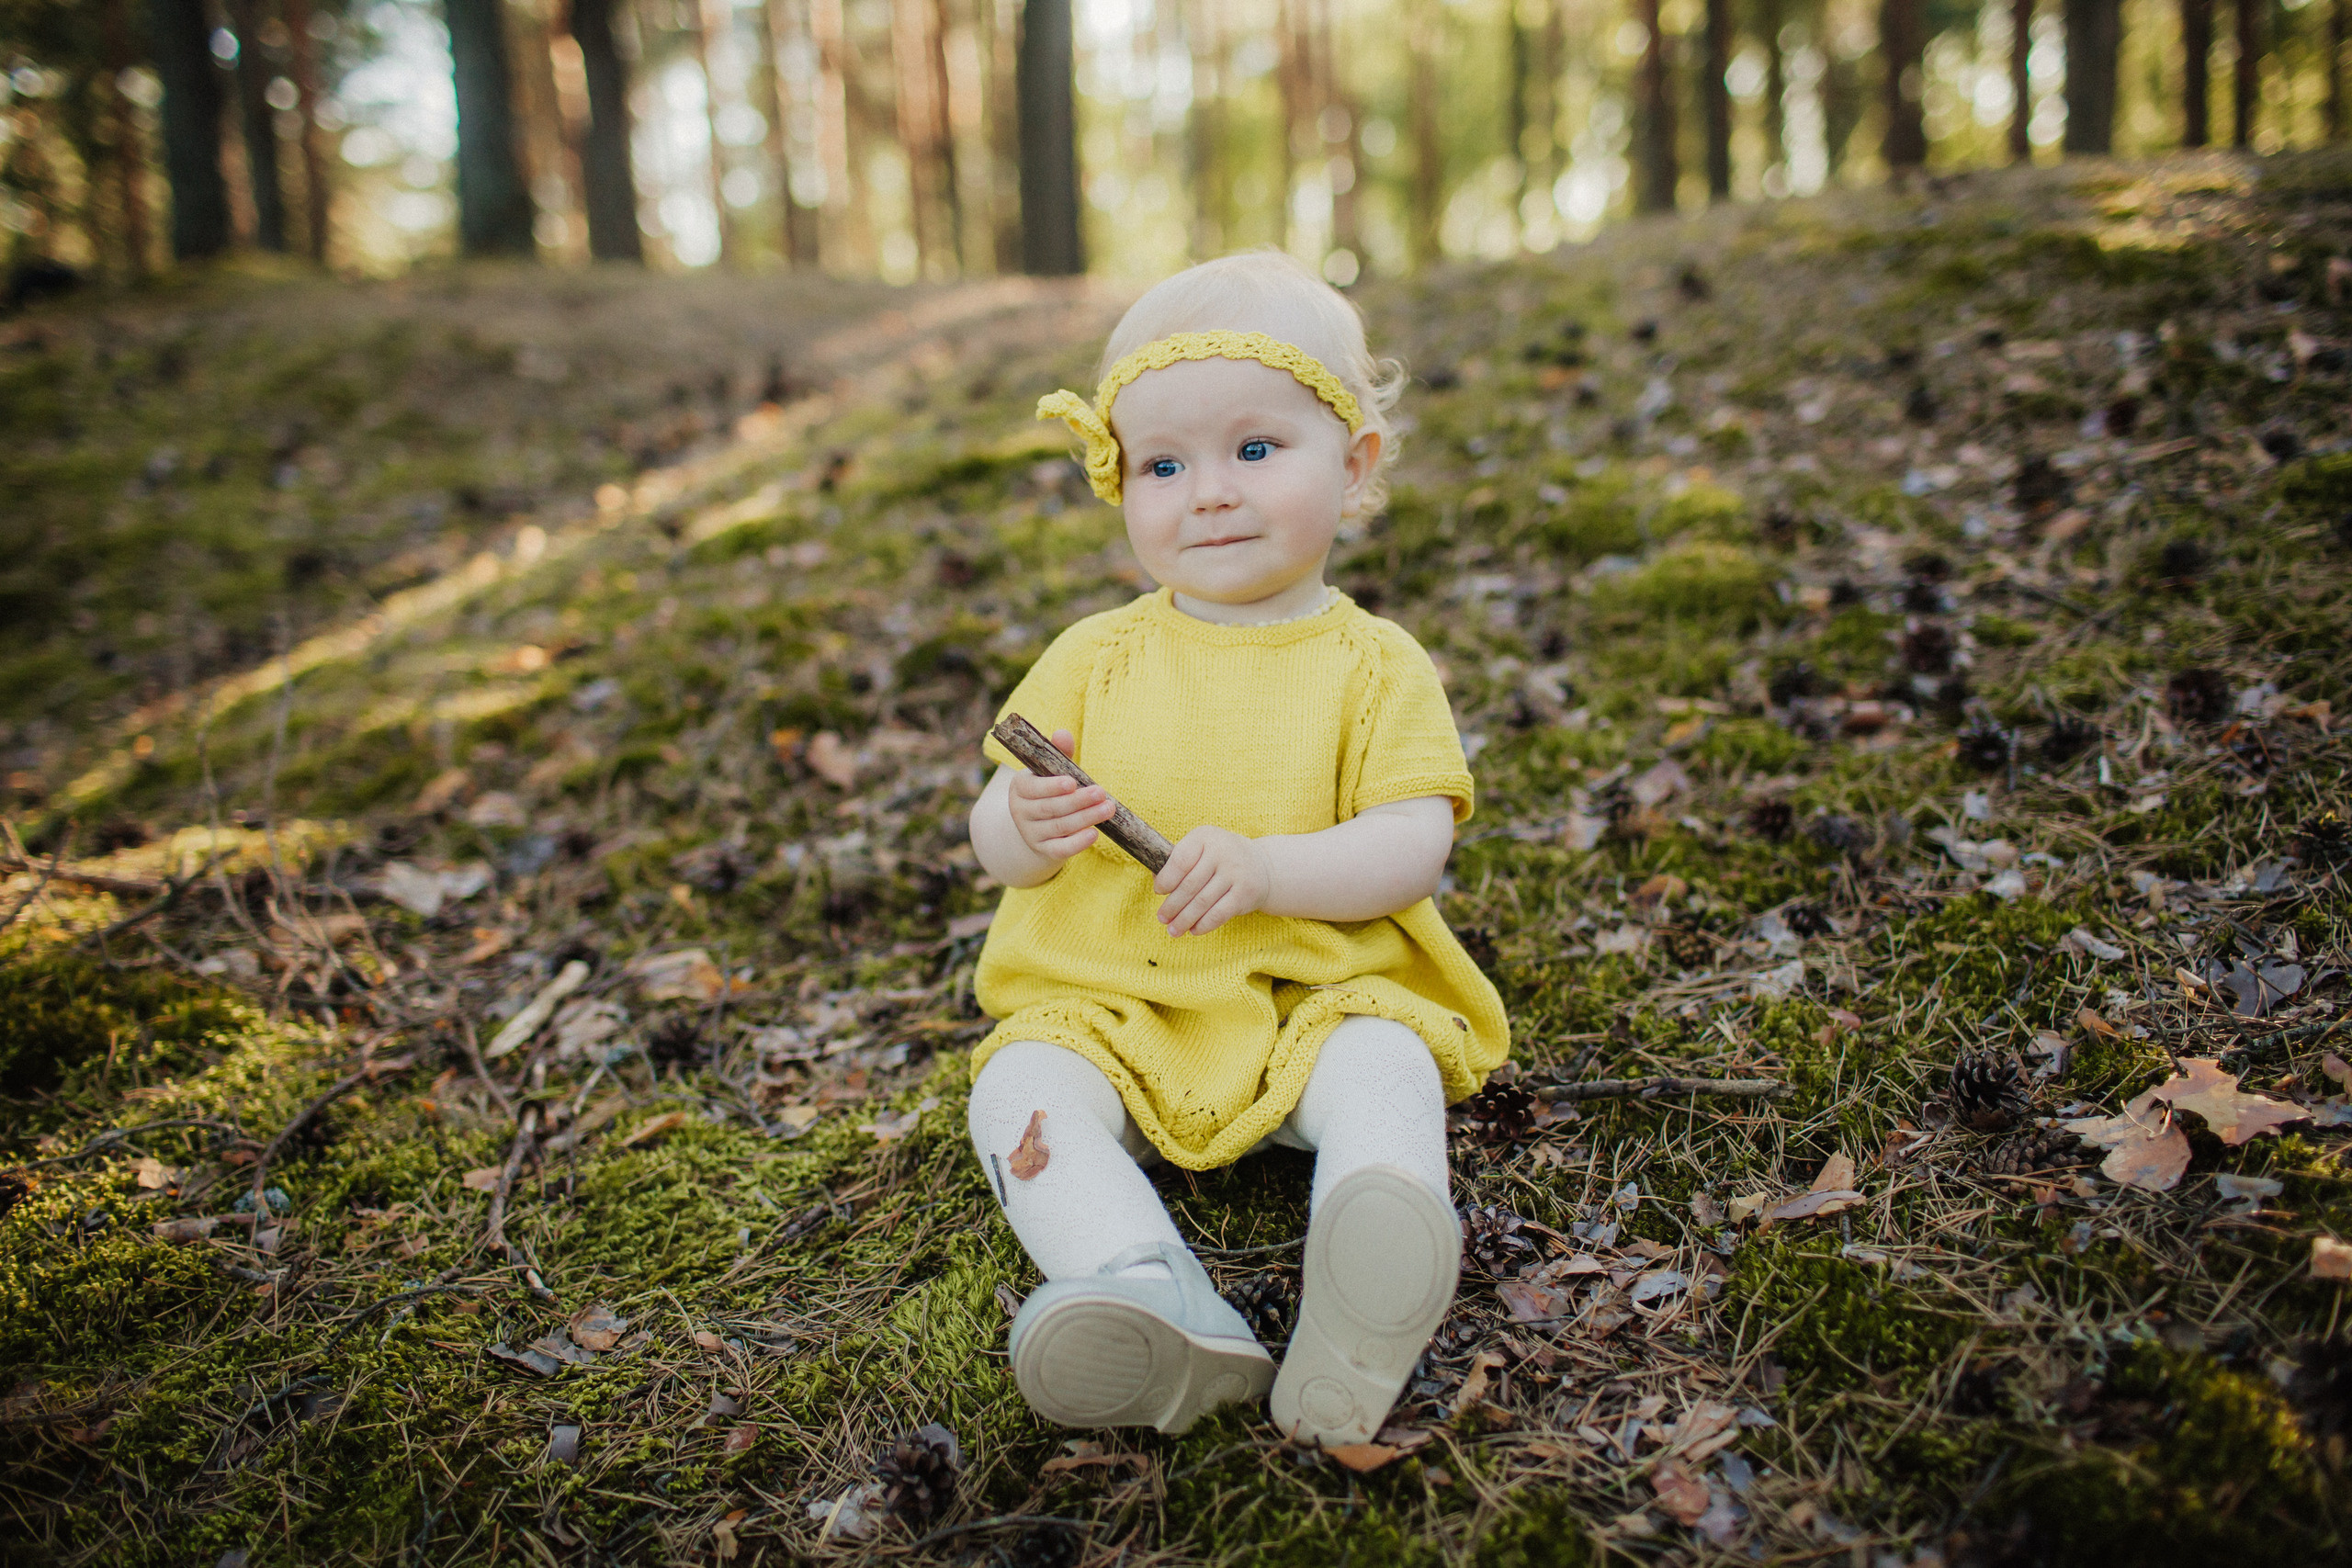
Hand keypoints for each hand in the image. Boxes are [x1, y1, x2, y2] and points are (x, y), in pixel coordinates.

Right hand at [1006, 729, 1118, 862]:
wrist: (1037, 825)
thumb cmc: (1049, 789)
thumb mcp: (1049, 770)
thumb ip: (1057, 752)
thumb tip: (1063, 733)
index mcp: (1020, 788)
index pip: (1033, 788)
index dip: (1052, 786)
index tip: (1072, 782)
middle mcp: (1021, 812)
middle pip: (1050, 808)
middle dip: (1078, 801)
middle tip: (1101, 793)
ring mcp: (1031, 833)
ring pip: (1059, 827)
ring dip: (1085, 818)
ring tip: (1108, 809)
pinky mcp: (1044, 850)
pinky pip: (1060, 850)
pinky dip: (1078, 843)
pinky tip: (1094, 833)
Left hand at [1153, 825, 1270, 936]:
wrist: (1261, 866)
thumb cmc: (1220, 859)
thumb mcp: (1202, 849)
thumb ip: (1180, 862)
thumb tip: (1158, 885)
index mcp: (1206, 836)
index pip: (1180, 860)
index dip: (1166, 879)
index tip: (1159, 892)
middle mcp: (1222, 852)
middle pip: (1190, 885)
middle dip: (1172, 905)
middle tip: (1162, 918)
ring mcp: (1235, 873)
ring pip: (1202, 902)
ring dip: (1184, 920)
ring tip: (1173, 930)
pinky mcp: (1245, 894)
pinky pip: (1218, 914)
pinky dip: (1203, 925)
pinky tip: (1193, 930)